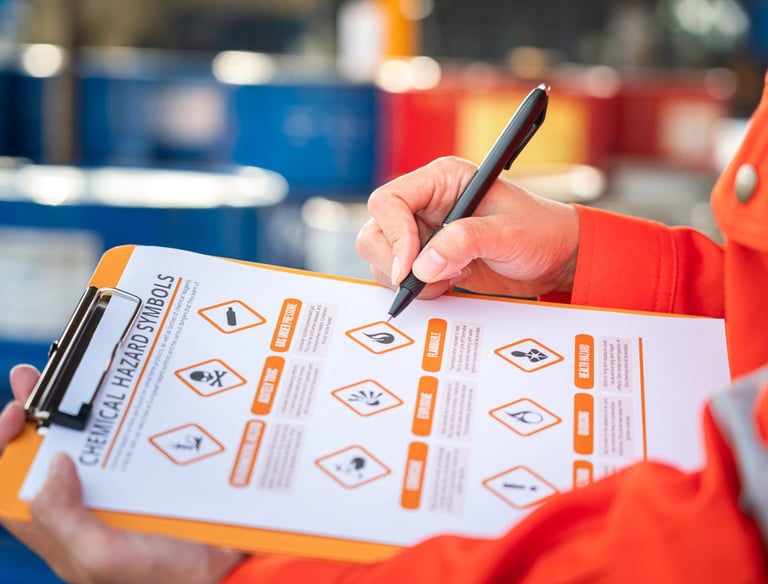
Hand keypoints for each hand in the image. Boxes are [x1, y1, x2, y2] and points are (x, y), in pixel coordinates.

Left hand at [0, 364, 244, 583]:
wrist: (224, 574)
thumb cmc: (164, 578)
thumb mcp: (102, 557)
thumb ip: (63, 518)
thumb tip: (53, 464)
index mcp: (60, 530)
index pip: (8, 487)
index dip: (2, 446)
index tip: (17, 412)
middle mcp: (82, 509)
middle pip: (42, 459)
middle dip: (32, 417)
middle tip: (32, 379)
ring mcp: (116, 494)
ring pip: (84, 447)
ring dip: (72, 413)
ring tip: (64, 377)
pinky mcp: (148, 482)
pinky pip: (128, 448)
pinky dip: (121, 423)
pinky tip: (124, 400)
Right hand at [356, 156, 579, 299]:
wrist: (556, 258)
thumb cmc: (540, 232)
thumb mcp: (508, 234)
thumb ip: (465, 243)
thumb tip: (423, 266)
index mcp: (442, 180)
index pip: (390, 201)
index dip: (394, 236)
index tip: (410, 268)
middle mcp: (425, 204)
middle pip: (377, 232)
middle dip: (396, 262)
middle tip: (429, 278)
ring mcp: (423, 232)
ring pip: (382, 258)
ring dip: (410, 279)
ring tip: (452, 276)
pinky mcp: (426, 258)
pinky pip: (399, 277)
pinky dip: (418, 289)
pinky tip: (451, 282)